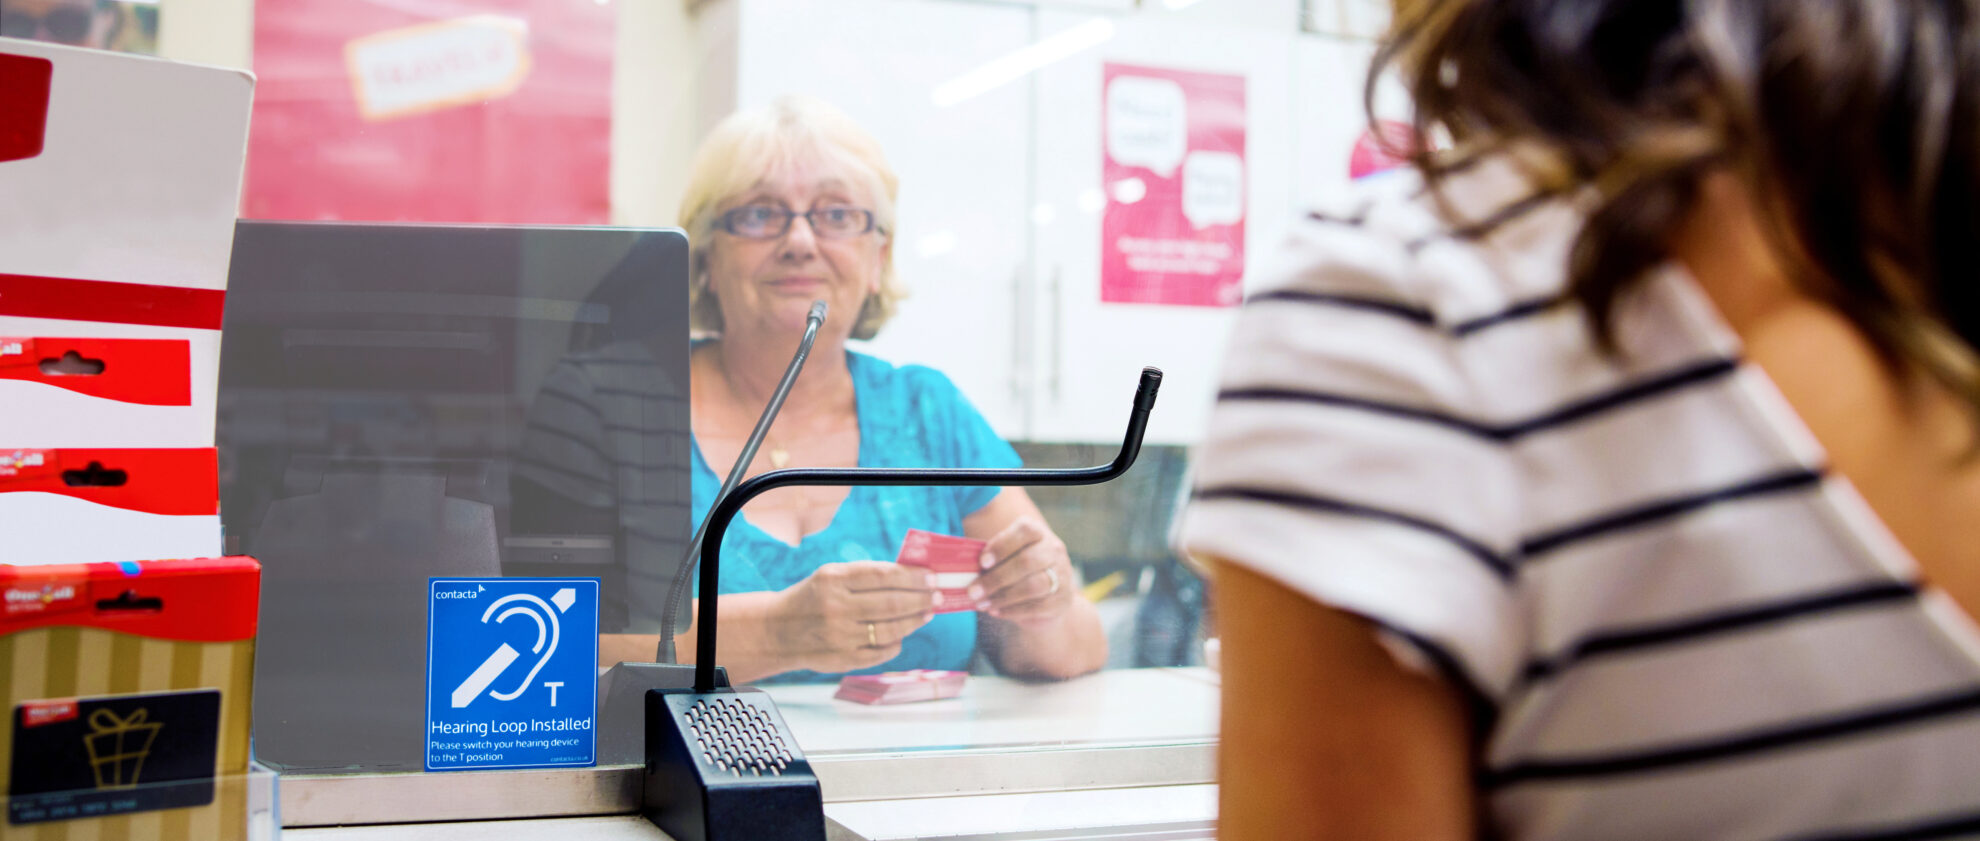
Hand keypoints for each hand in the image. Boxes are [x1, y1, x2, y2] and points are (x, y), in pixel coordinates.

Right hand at [769, 561, 938, 673]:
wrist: (778, 630)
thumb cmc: (814, 597)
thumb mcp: (831, 576)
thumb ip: (867, 576)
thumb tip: (913, 576)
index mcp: (834, 580)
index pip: (884, 576)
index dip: (913, 577)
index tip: (931, 577)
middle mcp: (836, 608)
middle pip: (892, 605)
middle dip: (921, 600)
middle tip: (937, 596)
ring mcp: (840, 637)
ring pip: (891, 630)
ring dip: (915, 621)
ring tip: (926, 613)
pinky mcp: (843, 660)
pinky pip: (882, 653)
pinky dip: (897, 643)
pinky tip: (902, 635)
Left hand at [970, 516, 1077, 627]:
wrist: (1046, 593)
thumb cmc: (1016, 569)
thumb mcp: (1006, 557)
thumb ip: (991, 559)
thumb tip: (965, 571)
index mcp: (1037, 532)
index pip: (1024, 531)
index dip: (1002, 546)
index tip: (982, 562)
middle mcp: (1053, 550)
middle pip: (1027, 562)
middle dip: (997, 578)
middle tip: (973, 591)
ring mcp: (1062, 575)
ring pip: (1033, 586)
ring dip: (1003, 597)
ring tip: (981, 604)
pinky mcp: (1062, 600)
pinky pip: (1037, 607)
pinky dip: (1012, 610)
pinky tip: (995, 611)